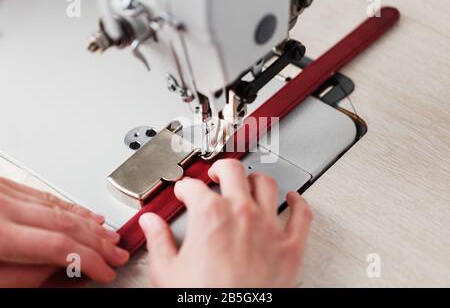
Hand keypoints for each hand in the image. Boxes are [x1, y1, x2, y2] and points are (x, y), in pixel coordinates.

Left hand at [0, 177, 128, 286]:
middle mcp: (2, 205)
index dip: (88, 260)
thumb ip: (26, 275)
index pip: (58, 245)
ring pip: (59, 206)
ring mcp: (4, 191)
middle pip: (64, 223)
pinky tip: (86, 213)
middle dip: (97, 242)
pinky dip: (70, 206)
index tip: (105, 271)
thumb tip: (65, 270)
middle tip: (117, 254)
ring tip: (109, 237)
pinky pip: (45, 194)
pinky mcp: (4, 185)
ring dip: (89, 224)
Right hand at [139, 159, 312, 287]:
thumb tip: (150, 223)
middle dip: (219, 169)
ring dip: (255, 179)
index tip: (183, 192)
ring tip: (247, 182)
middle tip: (214, 175)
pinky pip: (301, 215)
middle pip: (232, 171)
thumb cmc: (204, 299)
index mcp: (210, 215)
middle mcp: (242, 213)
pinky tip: (293, 198)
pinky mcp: (291, 246)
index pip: (192, 187)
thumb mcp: (167, 271)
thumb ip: (158, 240)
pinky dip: (298, 202)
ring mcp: (269, 227)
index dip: (184, 188)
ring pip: (267, 185)